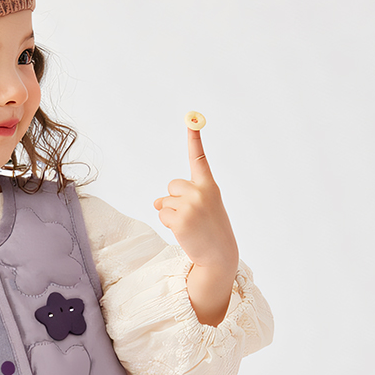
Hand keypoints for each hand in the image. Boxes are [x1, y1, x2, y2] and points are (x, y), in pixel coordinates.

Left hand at [153, 126, 238, 324]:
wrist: (219, 255)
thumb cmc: (210, 230)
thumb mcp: (201, 208)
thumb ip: (181, 198)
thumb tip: (155, 202)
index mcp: (209, 186)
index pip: (199, 159)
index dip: (194, 138)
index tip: (192, 119)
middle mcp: (201, 192)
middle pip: (171, 185)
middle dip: (175, 199)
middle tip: (192, 216)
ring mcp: (190, 205)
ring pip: (164, 202)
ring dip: (171, 214)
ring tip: (189, 226)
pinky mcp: (179, 219)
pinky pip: (161, 214)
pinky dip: (168, 223)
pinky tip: (184, 231)